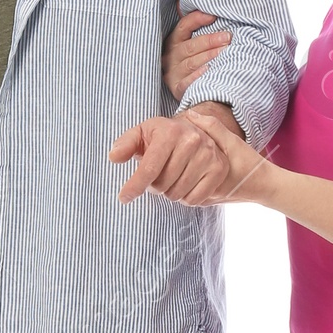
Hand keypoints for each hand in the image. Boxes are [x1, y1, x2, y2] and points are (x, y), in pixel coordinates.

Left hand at [110, 111, 245, 205]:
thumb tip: (114, 157)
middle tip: (157, 176)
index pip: (149, 168)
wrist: (194, 132)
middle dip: (154, 186)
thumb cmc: (162, 137)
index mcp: (170, 132)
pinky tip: (184, 184)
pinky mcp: (218, 169)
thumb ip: (125, 144)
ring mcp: (208, 155)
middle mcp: (192, 141)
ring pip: (177, 194)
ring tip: (171, 178)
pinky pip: (194, 200)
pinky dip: (185, 198)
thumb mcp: (141, 134)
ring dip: (169, 192)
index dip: (135, 186)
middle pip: (162, 185)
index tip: (124, 198)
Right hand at [162, 7, 231, 100]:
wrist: (189, 92)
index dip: (197, 20)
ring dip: (208, 56)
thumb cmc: (193, 61)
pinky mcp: (176, 89)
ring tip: (224, 52)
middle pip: (190, 47)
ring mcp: (172, 73)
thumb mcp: (190, 44)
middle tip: (228, 38)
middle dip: (210, 41)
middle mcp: (170, 57)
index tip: (213, 16)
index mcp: (173, 42)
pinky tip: (209, 70)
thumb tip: (206, 10)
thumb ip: (196, 29)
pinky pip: (187, 82)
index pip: (183, 27)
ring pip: (190, 63)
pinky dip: (198, 76)